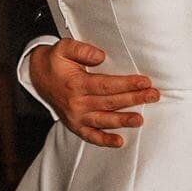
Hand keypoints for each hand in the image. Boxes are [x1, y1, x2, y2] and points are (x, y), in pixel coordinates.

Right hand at [28, 37, 156, 146]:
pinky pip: (90, 136)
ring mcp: (76, 117)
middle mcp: (76, 103)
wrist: (37, 77)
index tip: (145, 81)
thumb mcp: (64, 48)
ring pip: (103, 121)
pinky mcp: (75, 125)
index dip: (127, 84)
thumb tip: (101, 56)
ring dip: (123, 121)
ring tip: (140, 119)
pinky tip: (119, 142)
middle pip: (109, 102)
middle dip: (133, 99)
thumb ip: (82, 49)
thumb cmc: (55, 61)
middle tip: (153, 95)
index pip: (106, 85)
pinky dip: (104, 141)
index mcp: (76, 84)